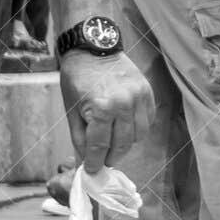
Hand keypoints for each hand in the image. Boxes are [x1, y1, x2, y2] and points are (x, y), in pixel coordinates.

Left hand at [59, 51, 154, 172]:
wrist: (93, 47)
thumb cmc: (77, 78)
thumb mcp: (72, 110)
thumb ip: (80, 138)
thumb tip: (85, 162)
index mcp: (102, 108)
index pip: (99, 147)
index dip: (95, 163)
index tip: (92, 172)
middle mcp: (124, 104)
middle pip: (121, 145)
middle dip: (110, 157)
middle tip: (103, 161)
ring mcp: (139, 97)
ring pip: (138, 136)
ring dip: (125, 144)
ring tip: (114, 144)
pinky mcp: (147, 92)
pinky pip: (147, 121)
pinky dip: (138, 129)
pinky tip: (126, 129)